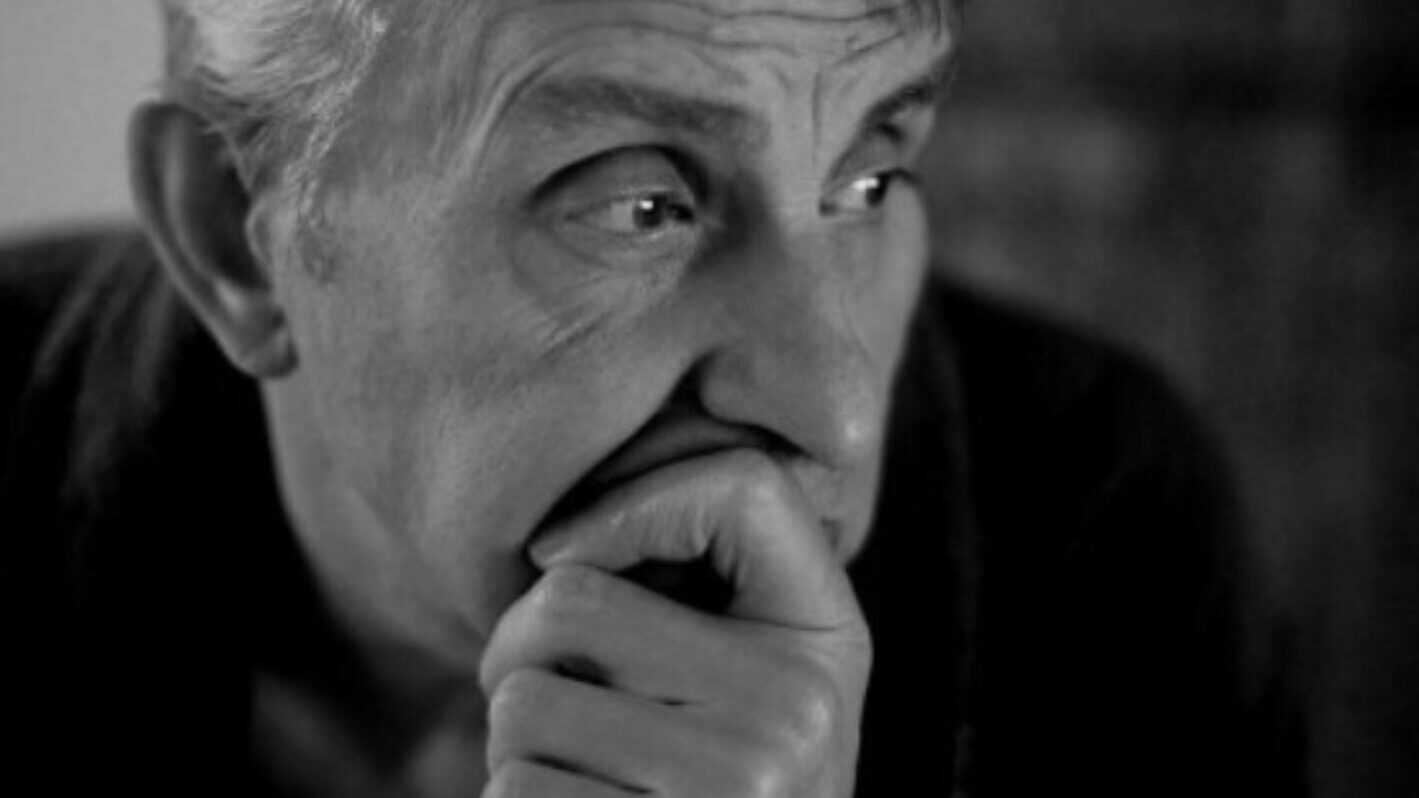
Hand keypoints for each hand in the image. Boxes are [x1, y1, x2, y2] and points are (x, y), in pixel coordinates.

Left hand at [479, 449, 871, 796]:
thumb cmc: (725, 788)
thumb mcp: (760, 685)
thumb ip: (710, 598)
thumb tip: (555, 541)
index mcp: (826, 642)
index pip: (741, 488)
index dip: (629, 504)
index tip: (568, 556)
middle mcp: (793, 708)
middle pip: (572, 598)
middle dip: (521, 645)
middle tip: (550, 697)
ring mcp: (728, 785)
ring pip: (520, 699)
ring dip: (513, 742)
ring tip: (580, 777)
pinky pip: (510, 790)